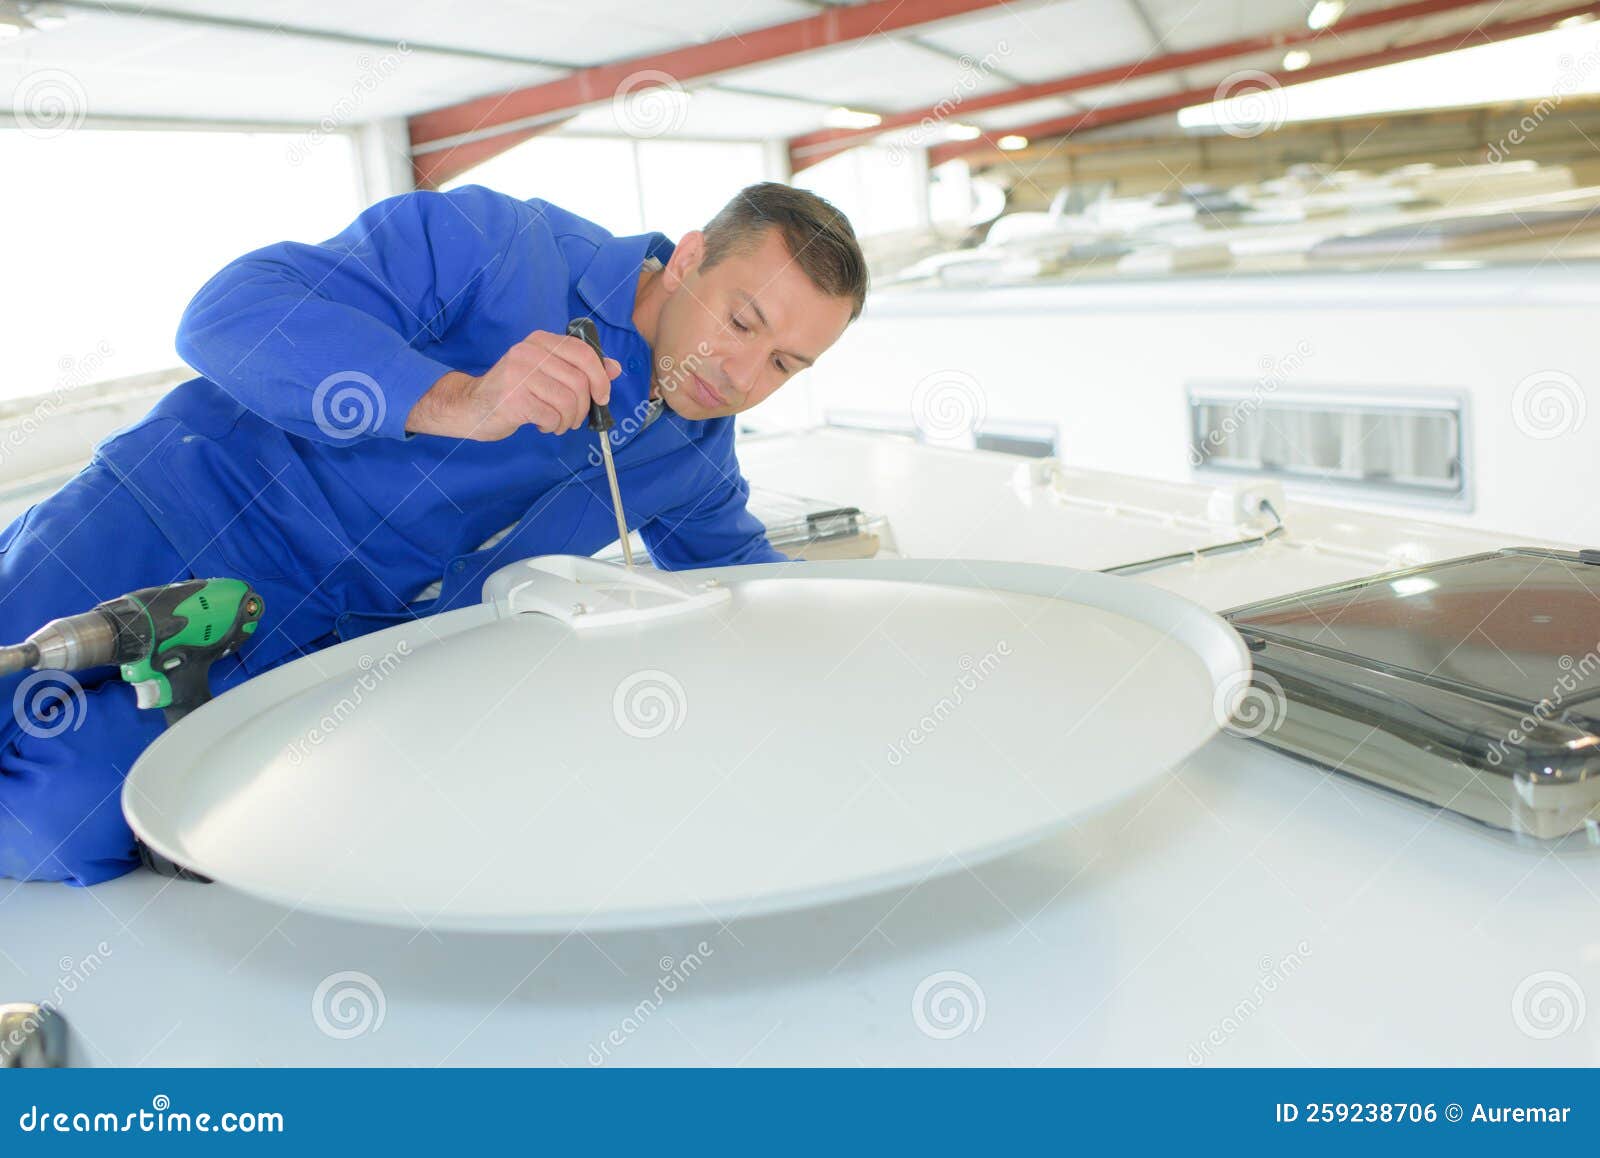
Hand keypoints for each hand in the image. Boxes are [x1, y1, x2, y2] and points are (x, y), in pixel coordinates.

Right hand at [405, 331, 621, 439]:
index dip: (600, 377)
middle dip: (584, 407)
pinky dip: (554, 427)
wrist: (471, 406)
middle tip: (574, 418)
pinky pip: (552, 416)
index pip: (584, 352)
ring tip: (558, 423)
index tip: (602, 397)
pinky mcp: (513, 398)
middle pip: (579, 381)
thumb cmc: (514, 391)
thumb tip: (614, 368)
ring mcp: (519, 374)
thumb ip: (579, 368)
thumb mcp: (547, 373)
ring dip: (569, 420)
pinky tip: (543, 425)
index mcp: (540, 341)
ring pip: (568, 401)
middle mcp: (529, 352)